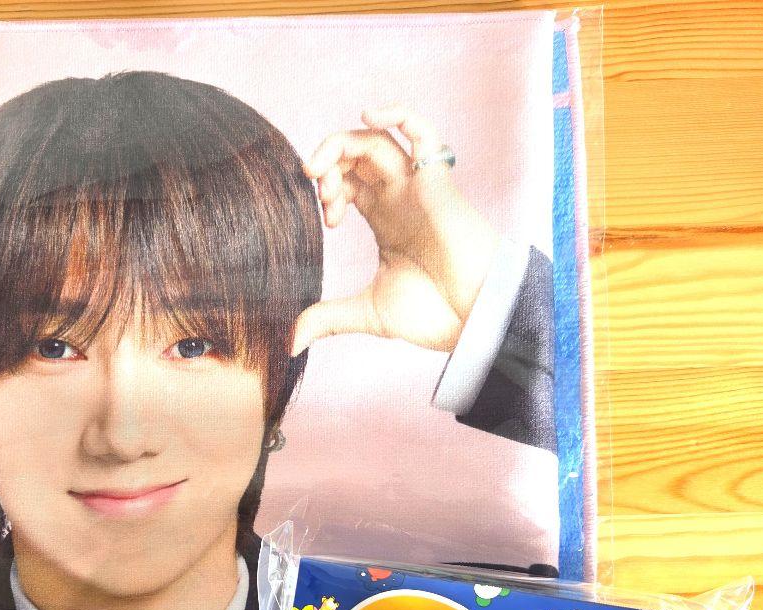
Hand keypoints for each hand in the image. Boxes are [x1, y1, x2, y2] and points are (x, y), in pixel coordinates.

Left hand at [290, 105, 498, 356]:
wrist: (473, 316)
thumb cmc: (432, 313)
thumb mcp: (367, 313)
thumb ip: (327, 319)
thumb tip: (289, 342)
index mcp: (384, 218)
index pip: (348, 182)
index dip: (328, 190)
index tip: (327, 220)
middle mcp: (399, 196)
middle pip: (355, 156)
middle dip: (327, 164)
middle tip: (315, 187)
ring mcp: (417, 185)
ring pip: (376, 140)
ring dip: (341, 146)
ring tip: (320, 170)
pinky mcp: (436, 180)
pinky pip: (421, 132)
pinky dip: (397, 114)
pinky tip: (368, 115)